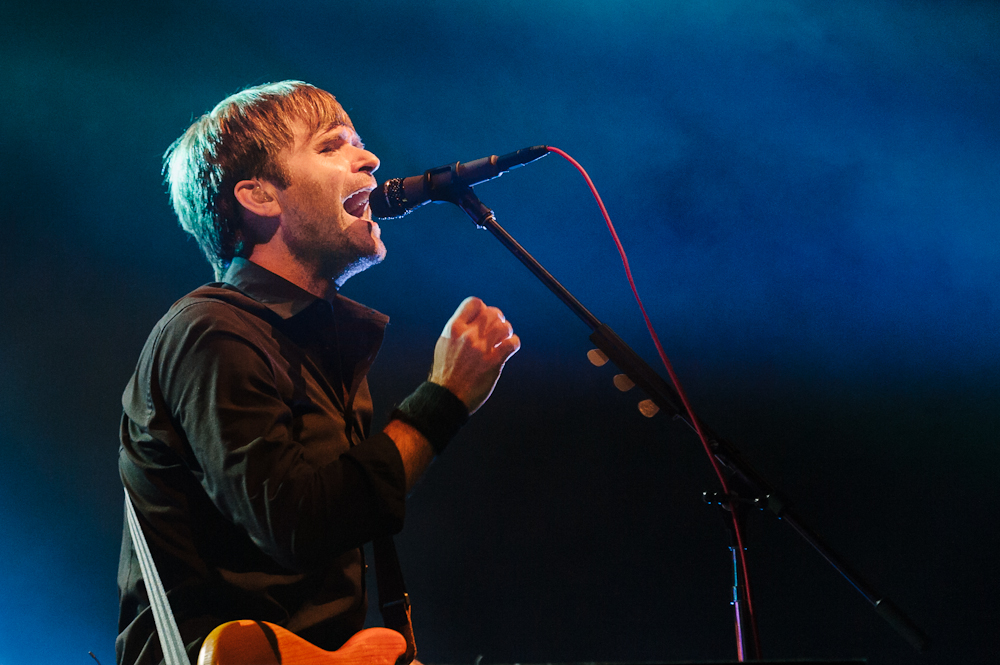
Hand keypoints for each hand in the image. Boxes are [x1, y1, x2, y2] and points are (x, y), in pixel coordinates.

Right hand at [429, 296, 519, 414]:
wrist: (447, 396)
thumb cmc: (445, 372)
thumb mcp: (445, 344)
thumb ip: (458, 329)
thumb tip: (474, 319)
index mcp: (453, 329)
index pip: (474, 303)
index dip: (483, 308)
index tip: (483, 317)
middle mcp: (468, 335)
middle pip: (492, 313)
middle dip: (498, 318)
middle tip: (498, 328)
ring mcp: (481, 349)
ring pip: (504, 327)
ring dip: (507, 331)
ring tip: (504, 338)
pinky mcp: (493, 362)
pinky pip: (512, 344)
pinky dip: (514, 343)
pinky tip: (509, 348)